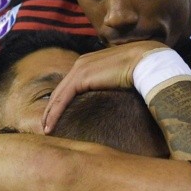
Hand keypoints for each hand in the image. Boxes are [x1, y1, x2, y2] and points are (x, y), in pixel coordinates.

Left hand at [43, 41, 167, 132]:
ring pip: (58, 95)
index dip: (61, 101)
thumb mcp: (119, 78)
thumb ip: (110, 84)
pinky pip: (62, 99)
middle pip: (60, 90)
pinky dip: (55, 113)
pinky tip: (50, 126)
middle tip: (45, 126)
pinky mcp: (81, 77)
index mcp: (89, 62)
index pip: (69, 85)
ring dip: (49, 114)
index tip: (56, 116)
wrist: (145, 61)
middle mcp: (81, 63)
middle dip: (51, 109)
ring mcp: (79, 69)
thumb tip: (112, 97)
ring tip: (45, 130)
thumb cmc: (140, 71)